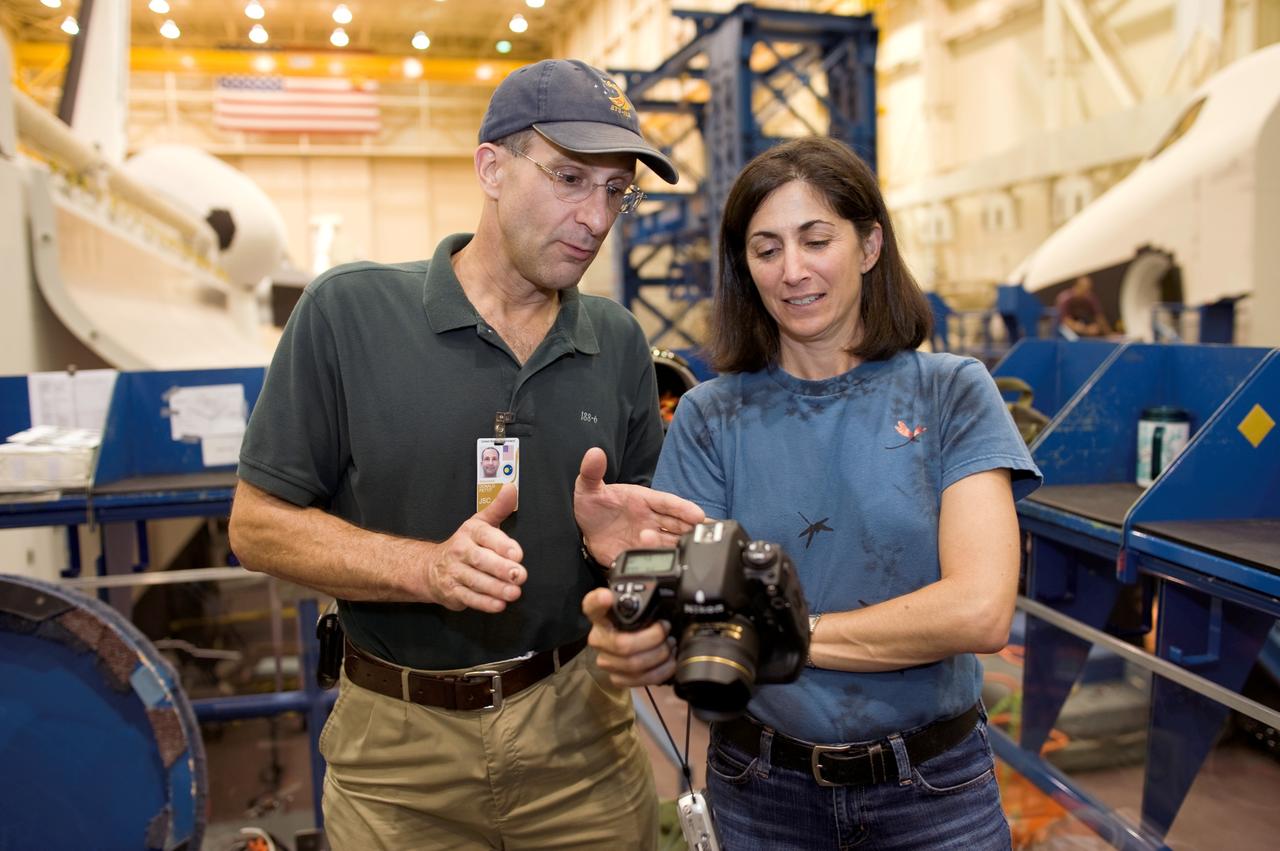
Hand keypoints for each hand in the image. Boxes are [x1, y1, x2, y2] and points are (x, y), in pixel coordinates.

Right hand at [423, 485, 525, 612]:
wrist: (431, 567)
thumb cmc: (465, 545)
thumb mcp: (480, 524)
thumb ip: (498, 508)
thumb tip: (511, 488)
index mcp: (470, 532)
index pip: (485, 536)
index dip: (502, 545)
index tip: (517, 554)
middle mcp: (460, 551)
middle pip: (481, 560)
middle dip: (501, 568)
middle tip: (520, 575)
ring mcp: (454, 572)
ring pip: (476, 581)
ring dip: (496, 588)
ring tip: (515, 593)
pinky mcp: (452, 592)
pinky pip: (469, 598)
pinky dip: (484, 603)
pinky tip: (499, 605)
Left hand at [574, 447, 704, 565]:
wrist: (583, 530)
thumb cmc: (593, 504)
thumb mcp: (589, 486)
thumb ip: (592, 472)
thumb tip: (594, 453)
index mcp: (644, 500)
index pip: (668, 503)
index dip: (684, 508)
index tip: (699, 515)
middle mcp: (650, 520)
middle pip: (677, 525)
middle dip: (688, 529)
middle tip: (697, 533)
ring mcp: (645, 539)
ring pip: (666, 543)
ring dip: (669, 545)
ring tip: (662, 544)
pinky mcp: (636, 555)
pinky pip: (650, 559)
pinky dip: (656, 562)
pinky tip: (657, 565)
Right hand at [583, 587, 675, 687]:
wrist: (635, 641)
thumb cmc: (639, 620)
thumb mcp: (639, 605)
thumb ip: (642, 599)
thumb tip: (662, 591)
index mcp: (600, 614)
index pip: (591, 605)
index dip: (598, 601)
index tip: (607, 596)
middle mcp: (598, 638)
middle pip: (623, 644)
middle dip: (653, 638)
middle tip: (666, 629)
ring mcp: (605, 660)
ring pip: (633, 664)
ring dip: (660, 655)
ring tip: (670, 644)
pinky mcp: (616, 678)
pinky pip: (639, 680)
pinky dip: (660, 671)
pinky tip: (668, 661)